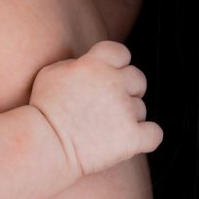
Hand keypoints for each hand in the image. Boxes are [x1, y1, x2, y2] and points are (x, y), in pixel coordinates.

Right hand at [29, 40, 163, 179]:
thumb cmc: (43, 109)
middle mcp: (114, 82)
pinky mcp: (132, 137)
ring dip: (128, 117)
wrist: (43, 144)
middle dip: (127, 91)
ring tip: (104, 130)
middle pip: (138, 79)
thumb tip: (91, 65)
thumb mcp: (51, 73)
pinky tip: (130, 141)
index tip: (107, 79)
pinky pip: (155, 134)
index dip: (117, 66)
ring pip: (141, 109)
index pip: (122, 53)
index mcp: (96, 63)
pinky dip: (146, 138)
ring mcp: (125, 110)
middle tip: (108, 107)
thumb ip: (77, 63)